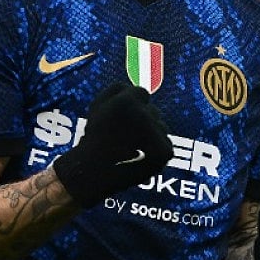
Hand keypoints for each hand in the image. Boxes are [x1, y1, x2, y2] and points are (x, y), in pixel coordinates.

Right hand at [53, 82, 173, 206]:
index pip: (142, 93)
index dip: (133, 106)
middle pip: (153, 111)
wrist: (94, 173)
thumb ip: (117, 90)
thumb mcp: (97, 106)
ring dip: (151, 134)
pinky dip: (156, 150)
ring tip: (133, 148)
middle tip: (127, 136)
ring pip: (160, 127)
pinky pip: (165, 144)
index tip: (126, 118)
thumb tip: (135, 86)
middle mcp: (144, 115)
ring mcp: (156, 134)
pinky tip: (140, 157)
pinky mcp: (165, 151)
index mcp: (127, 102)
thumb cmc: (94, 138)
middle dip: (143, 121)